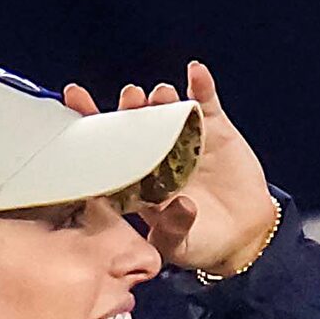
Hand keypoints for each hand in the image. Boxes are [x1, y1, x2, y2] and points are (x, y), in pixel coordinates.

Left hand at [62, 61, 275, 273]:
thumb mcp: (182, 246)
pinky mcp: (215, 131)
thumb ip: (175, 228)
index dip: (90, 123)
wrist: (244, 235)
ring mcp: (185, 140)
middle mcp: (156, 154)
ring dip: (161, 99)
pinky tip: (196, 72)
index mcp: (138, 180)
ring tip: (161, 93)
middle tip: (130, 98)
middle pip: (135, 124)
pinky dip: (202, 86)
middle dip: (129, 108)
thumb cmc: (203, 243)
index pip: (108, 148)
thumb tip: (183, 204)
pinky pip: (206, 104)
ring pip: (166, 111)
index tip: (75, 98)